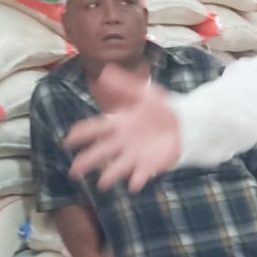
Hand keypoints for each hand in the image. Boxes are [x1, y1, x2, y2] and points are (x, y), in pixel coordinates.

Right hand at [65, 66, 180, 191]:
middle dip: (87, 161)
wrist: (187, 122)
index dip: (81, 134)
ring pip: (118, 167)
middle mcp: (123, 142)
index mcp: (119, 124)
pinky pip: (141, 174)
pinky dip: (137, 179)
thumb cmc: (163, 107)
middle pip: (101, 152)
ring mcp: (136, 155)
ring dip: (109, 175)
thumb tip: (104, 72)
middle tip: (74, 171)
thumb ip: (125, 85)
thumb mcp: (144, 93)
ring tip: (102, 183)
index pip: (95, 129)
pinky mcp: (150, 165)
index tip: (69, 140)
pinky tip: (133, 184)